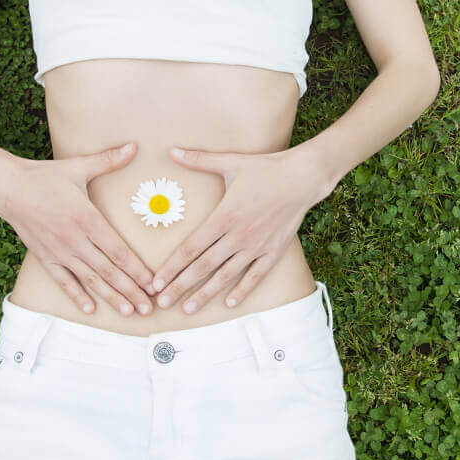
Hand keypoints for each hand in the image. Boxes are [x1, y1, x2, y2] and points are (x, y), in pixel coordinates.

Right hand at [0, 143, 156, 316]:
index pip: (118, 250)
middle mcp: (75, 239)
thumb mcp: (78, 166)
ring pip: (89, 279)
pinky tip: (89, 309)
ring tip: (128, 312)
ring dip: (110, 297)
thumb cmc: (45, 176)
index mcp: (87, 219)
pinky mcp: (45, 257)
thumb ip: (109, 160)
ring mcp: (59, 251)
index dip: (136, 269)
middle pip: (108, 271)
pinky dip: (76, 295)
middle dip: (130, 291)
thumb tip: (135, 146)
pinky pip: (63, 280)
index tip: (153, 284)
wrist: (6, 187)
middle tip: (148, 309)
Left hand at [152, 146, 331, 313]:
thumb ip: (199, 160)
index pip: (191, 248)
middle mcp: (238, 236)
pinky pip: (256, 275)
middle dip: (180, 286)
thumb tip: (172, 150)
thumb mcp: (230, 162)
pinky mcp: (274, 250)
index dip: (172, 267)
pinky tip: (230, 302)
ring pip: (226, 275)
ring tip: (188, 308)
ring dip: (205, 293)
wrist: (302, 178)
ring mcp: (256, 246)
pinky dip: (243, 290)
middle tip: (161, 302)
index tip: (156, 282)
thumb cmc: (265, 169)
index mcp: (224, 216)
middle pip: (203, 267)